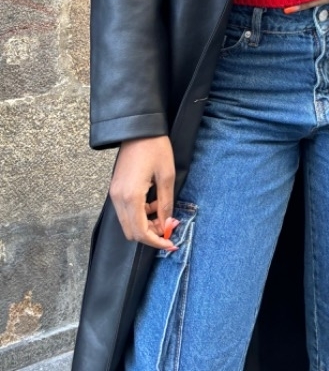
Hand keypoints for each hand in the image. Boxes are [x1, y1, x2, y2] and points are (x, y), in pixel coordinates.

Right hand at [109, 135, 177, 250]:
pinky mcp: (115, 189)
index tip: (170, 243)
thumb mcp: (167, 176)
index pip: (140, 232)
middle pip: (131, 232)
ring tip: (163, 211)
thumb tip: (167, 224)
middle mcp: (118, 198)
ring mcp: (114, 194)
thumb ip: (166, 203)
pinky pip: (126, 211)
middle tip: (168, 228)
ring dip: (145, 224)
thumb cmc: (155, 147)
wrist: (138, 128)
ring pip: (128, 223)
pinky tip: (153, 202)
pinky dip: (139, 214)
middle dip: (150, 234)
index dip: (156, 242)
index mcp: (131, 196)